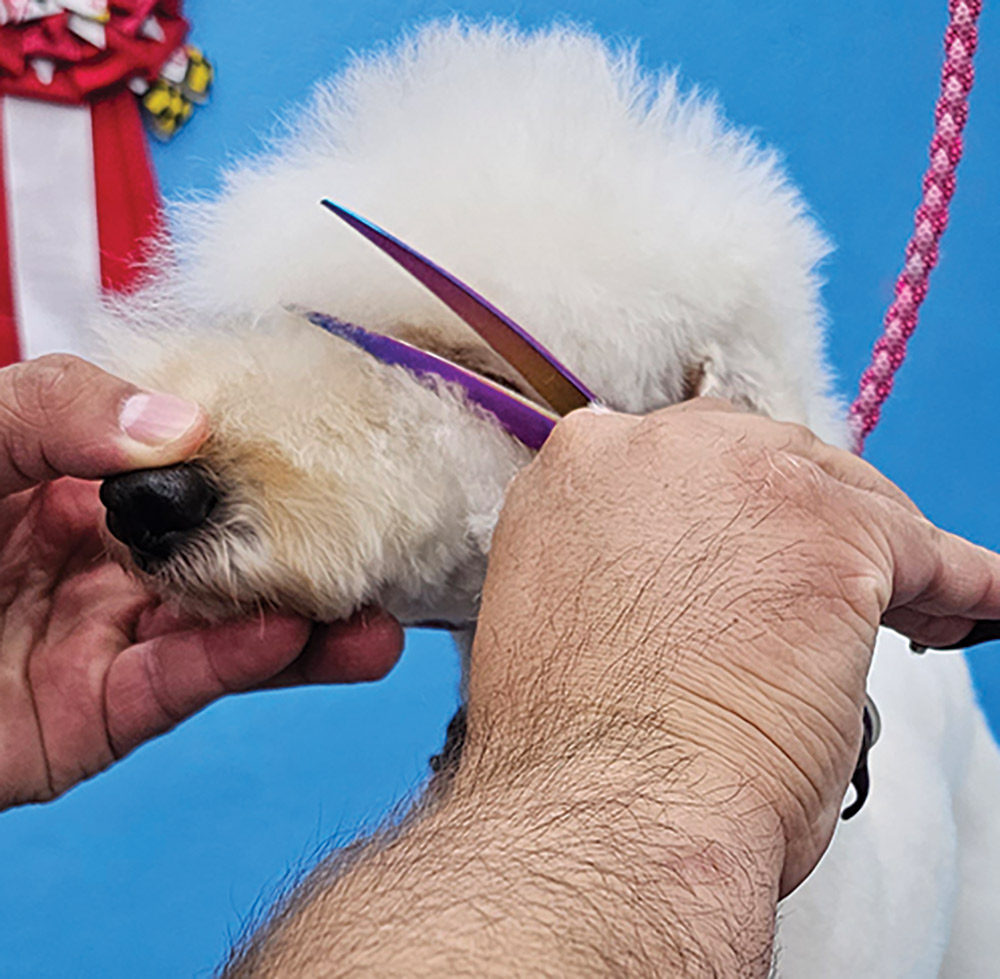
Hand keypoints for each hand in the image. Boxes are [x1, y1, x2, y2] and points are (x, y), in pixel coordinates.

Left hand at [0, 355, 403, 810]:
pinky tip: (291, 638)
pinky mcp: (96, 716)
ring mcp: (108, 639)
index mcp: (82, 486)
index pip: (203, 469)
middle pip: (233, 557)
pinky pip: (178, 684)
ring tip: (379, 624)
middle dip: (312, 556)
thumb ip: (59, 408)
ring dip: (306, 628)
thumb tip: (183, 423)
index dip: (273, 462)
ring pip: (226, 630)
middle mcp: (110, 561)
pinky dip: (236, 664)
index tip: (342, 452)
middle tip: (386, 549)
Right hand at [465, 400, 999, 894]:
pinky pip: (929, 552)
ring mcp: (749, 480)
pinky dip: (967, 584)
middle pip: (767, 458)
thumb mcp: (558, 613)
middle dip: (799, 514)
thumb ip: (605, 567)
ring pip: (846, 494)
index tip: (750, 547)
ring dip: (878, 548)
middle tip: (822, 585)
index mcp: (579, 471)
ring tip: (909, 611)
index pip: (680, 460)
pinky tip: (982, 604)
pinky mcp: (837, 533)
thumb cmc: (572, 744)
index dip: (725, 510)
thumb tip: (659, 584)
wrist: (607, 798)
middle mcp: (659, 451)